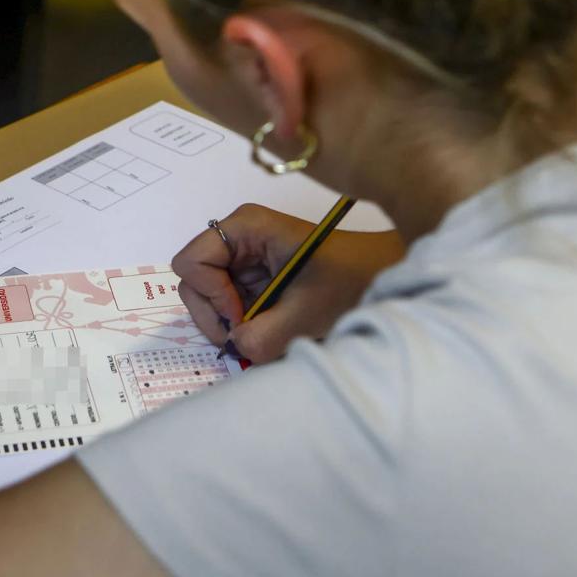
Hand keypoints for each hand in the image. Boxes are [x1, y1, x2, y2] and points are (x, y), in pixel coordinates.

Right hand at [172, 204, 404, 363]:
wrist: (384, 276)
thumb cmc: (350, 281)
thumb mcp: (305, 313)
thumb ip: (260, 337)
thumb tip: (235, 349)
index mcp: (245, 227)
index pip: (191, 262)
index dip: (209, 295)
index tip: (241, 315)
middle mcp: (238, 239)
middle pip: (194, 280)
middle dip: (214, 313)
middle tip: (245, 333)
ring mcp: (244, 260)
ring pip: (208, 297)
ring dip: (228, 322)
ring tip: (260, 332)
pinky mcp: (253, 279)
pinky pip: (228, 304)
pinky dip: (241, 323)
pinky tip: (268, 327)